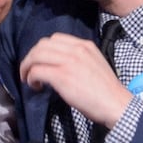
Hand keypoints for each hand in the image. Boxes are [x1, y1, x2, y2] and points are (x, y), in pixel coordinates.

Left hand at [19, 33, 133, 127]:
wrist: (115, 103)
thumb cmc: (106, 91)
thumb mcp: (94, 64)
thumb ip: (78, 59)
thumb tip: (59, 65)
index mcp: (85, 45)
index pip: (55, 39)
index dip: (43, 49)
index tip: (40, 61)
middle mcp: (76, 50)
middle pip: (42, 45)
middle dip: (31, 57)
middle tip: (29, 70)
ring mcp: (68, 62)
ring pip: (36, 55)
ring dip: (27, 66)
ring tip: (28, 78)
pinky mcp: (62, 76)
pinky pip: (37, 71)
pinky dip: (31, 78)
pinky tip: (35, 86)